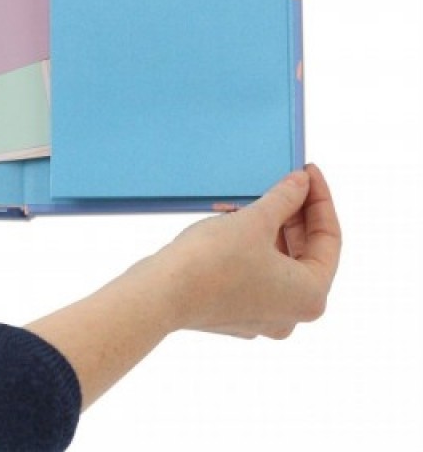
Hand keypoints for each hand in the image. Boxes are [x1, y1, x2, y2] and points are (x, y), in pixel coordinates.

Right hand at [148, 163, 341, 338]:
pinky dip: (251, 246)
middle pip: (304, 253)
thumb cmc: (212, 261)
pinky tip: (234, 220)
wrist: (161, 294)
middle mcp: (292, 314)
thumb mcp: (255, 220)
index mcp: (310, 295)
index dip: (320, 200)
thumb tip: (301, 183)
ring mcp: (262, 316)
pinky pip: (255, 273)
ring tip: (252, 199)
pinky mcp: (234, 312)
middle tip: (286, 181)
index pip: (329, 239)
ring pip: (277, 263)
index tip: (308, 172)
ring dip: (270, 228)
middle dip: (294, 214)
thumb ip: (285, 199)